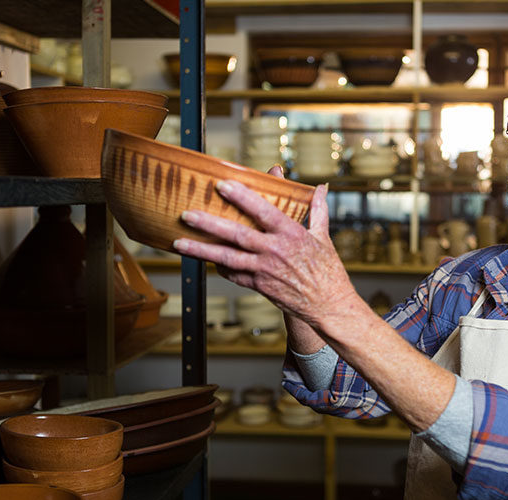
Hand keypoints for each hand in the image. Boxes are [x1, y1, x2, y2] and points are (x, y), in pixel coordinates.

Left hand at [172, 166, 355, 325]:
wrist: (328, 305)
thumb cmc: (327, 270)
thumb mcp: (324, 236)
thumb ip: (317, 210)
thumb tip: (320, 188)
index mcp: (292, 234)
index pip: (263, 211)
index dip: (242, 197)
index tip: (222, 185)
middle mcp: (275, 252)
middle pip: (237, 235)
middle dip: (209, 224)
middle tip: (187, 214)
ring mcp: (264, 271)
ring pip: (227, 258)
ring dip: (201, 250)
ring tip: (179, 242)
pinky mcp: (259, 286)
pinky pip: (233, 275)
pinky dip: (219, 267)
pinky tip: (207, 259)